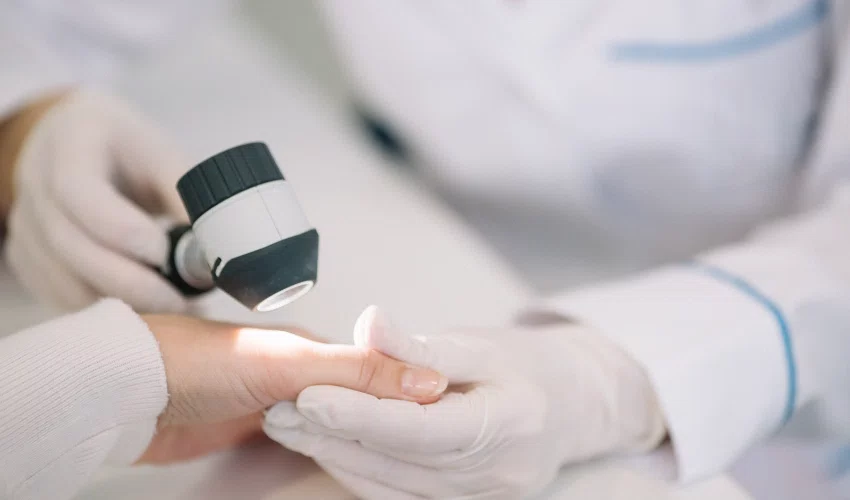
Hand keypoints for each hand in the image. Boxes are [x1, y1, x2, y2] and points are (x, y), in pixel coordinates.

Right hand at [4, 89, 188, 312]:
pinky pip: (59, 295)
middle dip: (130, 282)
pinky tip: (142, 310)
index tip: (166, 253)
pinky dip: (102, 311)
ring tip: (169, 310)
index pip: (79, 191)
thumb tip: (224, 246)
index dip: (123, 230)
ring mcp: (24, 222)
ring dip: (118, 303)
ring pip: (63, 278)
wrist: (79, 145)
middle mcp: (35, 181)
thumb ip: (188, 195)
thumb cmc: (129, 151)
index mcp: (72, 141)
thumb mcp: (162, 156)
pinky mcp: (26, 257)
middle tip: (179, 303)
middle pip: (70, 244)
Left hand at [137, 314, 447, 463]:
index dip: (410, 392)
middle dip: (387, 416)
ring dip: (356, 434)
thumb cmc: (199, 363)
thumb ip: (357, 372)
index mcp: (314, 347)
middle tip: (424, 443)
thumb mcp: (291, 364)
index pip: (378, 372)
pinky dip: (322, 447)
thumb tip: (427, 378)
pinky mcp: (251, 427)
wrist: (130, 391)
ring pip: (331, 421)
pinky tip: (337, 456)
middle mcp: (299, 371)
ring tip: (393, 452)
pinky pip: (301, 439)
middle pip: (357, 398)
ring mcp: (275, 400)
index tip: (444, 414)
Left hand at [264, 307, 665, 498]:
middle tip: (278, 408)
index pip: (420, 427)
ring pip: (392, 485)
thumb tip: (368, 322)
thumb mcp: (482, 344)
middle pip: (398, 461)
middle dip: (332, 435)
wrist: (574, 407)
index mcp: (508, 425)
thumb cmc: (528, 366)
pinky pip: (401, 496)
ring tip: (289, 425)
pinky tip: (328, 448)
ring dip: (336, 455)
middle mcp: (495, 475)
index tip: (308, 395)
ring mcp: (481, 498)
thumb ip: (421, 345)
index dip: (360, 414)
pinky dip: (362, 472)